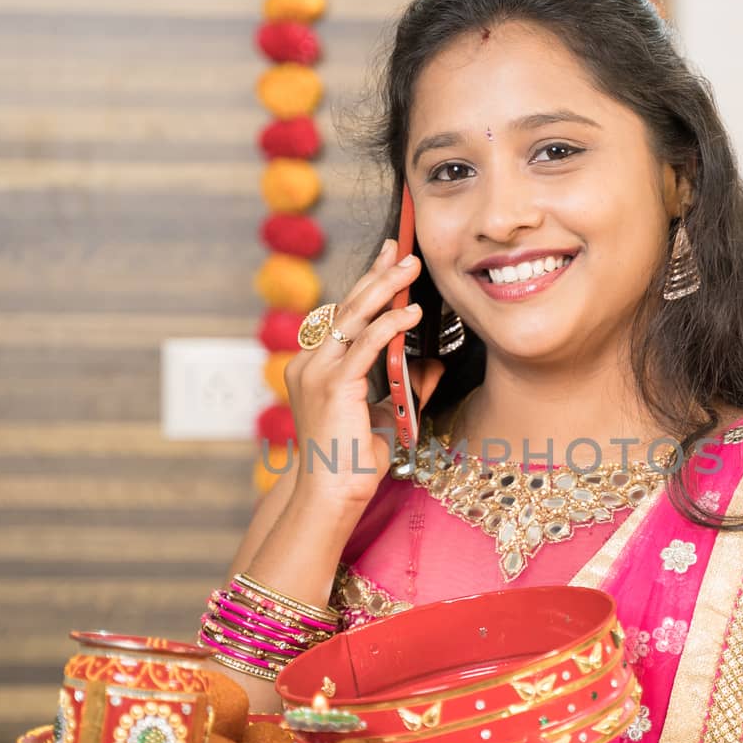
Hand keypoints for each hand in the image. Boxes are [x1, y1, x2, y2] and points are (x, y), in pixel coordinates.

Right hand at [283, 238, 446, 512]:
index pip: (343, 316)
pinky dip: (390, 325)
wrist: (332, 494)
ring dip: (385, 289)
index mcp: (314, 366)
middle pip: (347, 306)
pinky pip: (365, 344)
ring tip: (411, 266)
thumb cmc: (354, 460)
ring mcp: (317, 372)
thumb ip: (405, 384)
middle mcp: (309, 363)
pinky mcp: (333, 385)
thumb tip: (433, 362)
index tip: (387, 260)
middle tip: (401, 248)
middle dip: (376, 275)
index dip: (366, 286)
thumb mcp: (386, 413)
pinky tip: (412, 311)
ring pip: (354, 317)